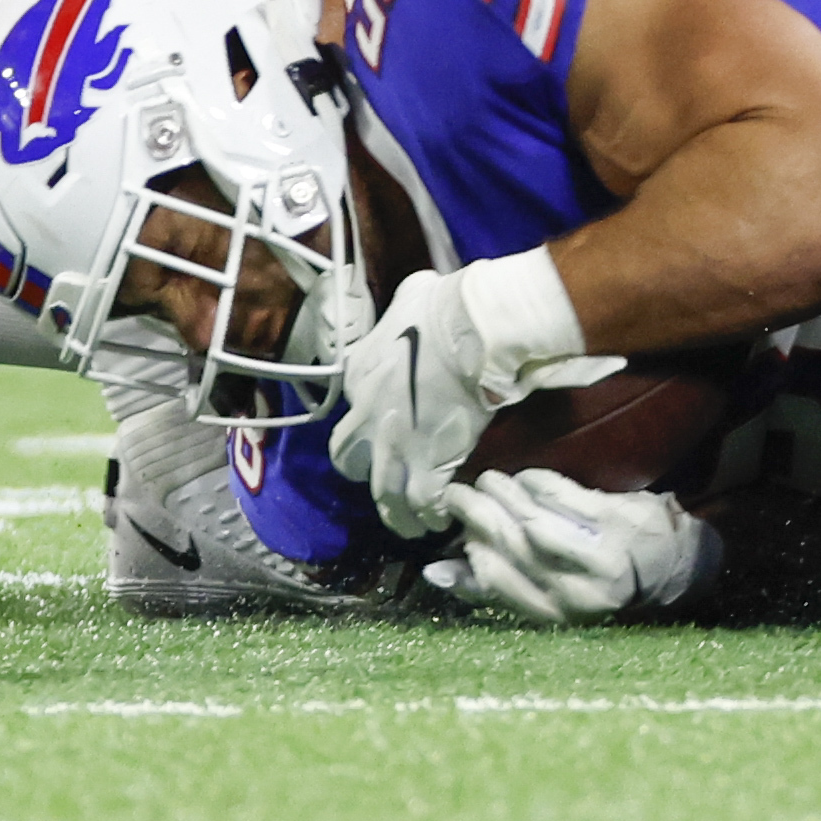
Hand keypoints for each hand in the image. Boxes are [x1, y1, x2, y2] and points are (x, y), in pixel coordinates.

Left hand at [330, 270, 493, 538]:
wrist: (471, 332)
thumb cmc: (444, 307)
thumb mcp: (411, 296)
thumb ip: (404, 309)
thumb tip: (417, 303)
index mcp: (358, 376)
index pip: (353, 406)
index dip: (370, 418)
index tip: (389, 424)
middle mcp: (366, 417)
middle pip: (348, 458)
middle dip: (365, 469)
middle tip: (388, 476)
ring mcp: (394, 446)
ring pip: (382, 494)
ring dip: (395, 513)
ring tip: (412, 525)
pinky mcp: (427, 465)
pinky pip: (422, 503)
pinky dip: (431, 515)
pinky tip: (442, 520)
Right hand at [421, 470, 716, 622]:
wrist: (672, 565)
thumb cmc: (598, 578)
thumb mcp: (551, 592)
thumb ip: (493, 586)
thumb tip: (435, 572)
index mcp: (557, 613)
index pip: (497, 580)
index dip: (470, 551)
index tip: (456, 529)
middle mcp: (579, 591)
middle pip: (510, 544)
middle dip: (476, 513)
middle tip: (458, 494)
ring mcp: (600, 554)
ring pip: (531, 517)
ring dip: (501, 493)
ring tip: (488, 481)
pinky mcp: (616, 519)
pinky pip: (562, 494)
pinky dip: (536, 482)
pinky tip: (525, 477)